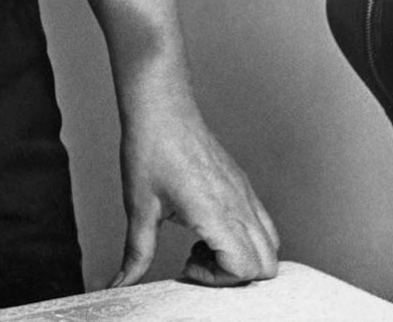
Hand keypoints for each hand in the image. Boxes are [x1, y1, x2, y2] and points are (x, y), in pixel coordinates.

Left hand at [111, 92, 278, 288]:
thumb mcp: (139, 209)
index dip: (218, 280)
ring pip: (272, 244)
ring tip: (205, 246)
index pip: (245, 268)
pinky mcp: (243, 184)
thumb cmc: (151, 150)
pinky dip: (245, 238)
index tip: (188, 266)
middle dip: (236, 276)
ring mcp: (245, 193)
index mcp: (215, 212)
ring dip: (243, 256)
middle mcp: (239, 204)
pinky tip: (209, 227)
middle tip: (199, 262)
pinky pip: (263, 223)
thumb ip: (136, 254)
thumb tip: (120, 283)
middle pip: (268, 264)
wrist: (163, 108)